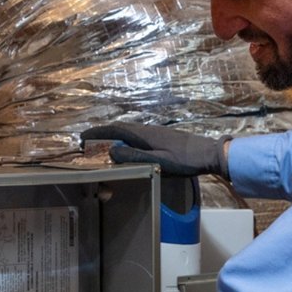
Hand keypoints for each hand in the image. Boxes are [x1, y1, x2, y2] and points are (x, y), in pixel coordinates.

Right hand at [81, 123, 230, 177]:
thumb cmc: (185, 160)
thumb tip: (111, 150)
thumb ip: (134, 157)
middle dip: (102, 134)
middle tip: (88, 143)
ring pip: (129, 132)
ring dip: (114, 137)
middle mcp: (148, 130)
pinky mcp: (162, 137)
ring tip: (102, 146)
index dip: (97, 132)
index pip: (115, 130)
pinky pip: (137, 136)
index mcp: (144, 135)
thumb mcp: (158, 162)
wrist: (209, 154)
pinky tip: (127, 148)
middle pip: (120, 129)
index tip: (82, 137)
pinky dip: (125, 140)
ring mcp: (156, 132)